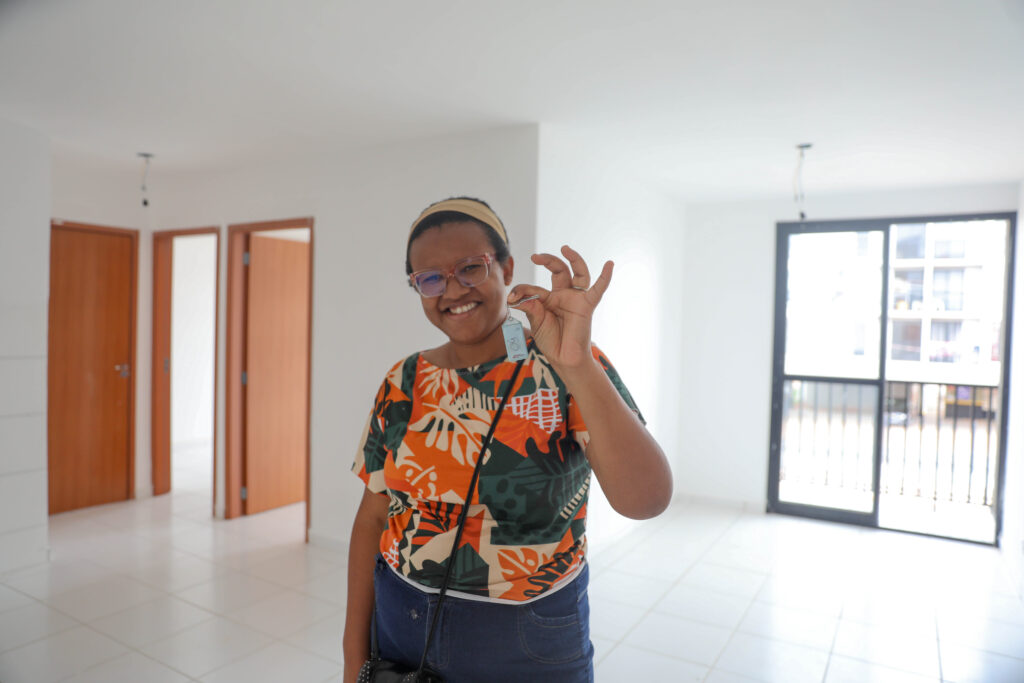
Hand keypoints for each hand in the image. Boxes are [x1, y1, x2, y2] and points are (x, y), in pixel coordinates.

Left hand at [507, 245, 612, 369]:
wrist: (563, 358)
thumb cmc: (550, 341)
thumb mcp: (535, 322)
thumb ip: (529, 307)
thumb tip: (518, 296)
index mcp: (548, 298)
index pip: (534, 287)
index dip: (521, 290)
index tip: (512, 298)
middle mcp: (563, 294)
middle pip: (558, 270)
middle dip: (547, 260)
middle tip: (535, 257)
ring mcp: (575, 298)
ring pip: (578, 273)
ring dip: (573, 259)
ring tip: (565, 248)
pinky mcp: (586, 305)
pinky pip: (598, 289)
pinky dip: (605, 277)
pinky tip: (610, 263)